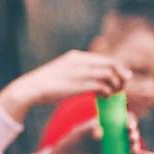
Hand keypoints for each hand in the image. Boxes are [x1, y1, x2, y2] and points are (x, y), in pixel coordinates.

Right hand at [2, 50, 130, 116]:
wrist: (31, 88)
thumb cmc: (45, 83)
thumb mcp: (62, 70)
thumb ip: (75, 70)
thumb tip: (87, 77)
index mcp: (76, 56)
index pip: (105, 58)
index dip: (117, 68)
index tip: (120, 78)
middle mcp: (80, 61)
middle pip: (112, 63)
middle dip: (122, 75)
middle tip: (123, 86)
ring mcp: (80, 72)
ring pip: (109, 74)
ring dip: (116, 85)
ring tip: (114, 93)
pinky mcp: (79, 85)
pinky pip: (102, 86)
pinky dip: (107, 92)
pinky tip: (104, 97)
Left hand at [46, 114, 153, 153]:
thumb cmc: (77, 138)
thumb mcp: (81, 132)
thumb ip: (90, 130)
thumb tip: (100, 132)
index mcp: (111, 121)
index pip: (125, 118)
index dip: (130, 121)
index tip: (128, 127)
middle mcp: (118, 131)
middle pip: (131, 132)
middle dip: (133, 135)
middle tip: (130, 139)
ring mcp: (119, 143)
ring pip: (133, 144)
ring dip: (137, 147)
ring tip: (134, 151)